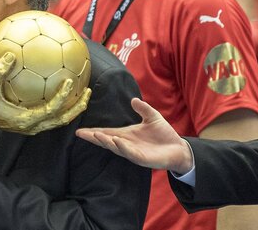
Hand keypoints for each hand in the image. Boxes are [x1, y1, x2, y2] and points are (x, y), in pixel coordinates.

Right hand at [0, 52, 91, 134]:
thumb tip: (10, 55)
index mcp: (23, 120)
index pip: (51, 110)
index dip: (63, 97)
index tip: (70, 81)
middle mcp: (27, 126)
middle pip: (60, 119)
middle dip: (77, 107)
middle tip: (89, 91)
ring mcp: (24, 125)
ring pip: (54, 119)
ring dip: (68, 107)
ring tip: (79, 91)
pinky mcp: (20, 121)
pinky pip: (43, 113)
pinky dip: (53, 103)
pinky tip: (51, 86)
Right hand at [76, 98, 193, 173]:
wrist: (178, 148)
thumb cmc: (164, 134)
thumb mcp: (153, 117)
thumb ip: (143, 109)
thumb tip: (133, 99)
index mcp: (126, 135)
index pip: (106, 132)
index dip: (93, 131)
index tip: (79, 131)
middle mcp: (125, 144)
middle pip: (106, 140)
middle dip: (93, 137)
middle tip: (81, 133)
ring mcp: (132, 152)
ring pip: (115, 147)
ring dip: (105, 141)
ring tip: (96, 135)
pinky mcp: (141, 158)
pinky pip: (129, 152)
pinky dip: (121, 147)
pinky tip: (115, 141)